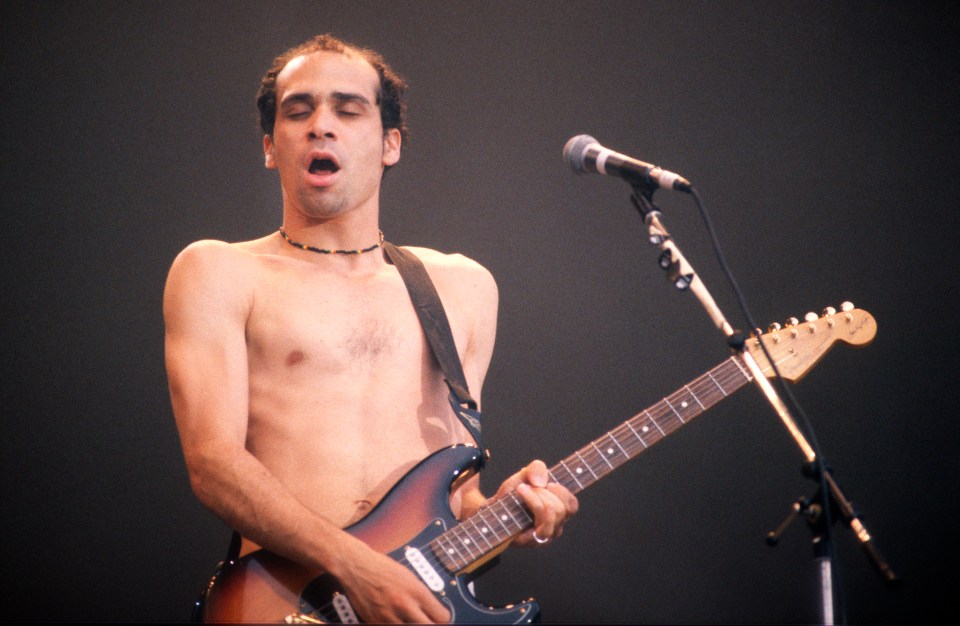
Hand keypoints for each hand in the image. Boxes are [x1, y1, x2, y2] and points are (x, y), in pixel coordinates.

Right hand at [334, 538, 450, 622]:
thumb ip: (422, 596)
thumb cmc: (382, 568)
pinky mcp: (375, 622)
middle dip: (430, 625)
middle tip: (427, 621)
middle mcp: (405, 605)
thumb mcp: (409, 577)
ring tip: (409, 619)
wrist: (356, 567)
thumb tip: (434, 612)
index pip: (442, 617)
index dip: (443, 619)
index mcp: (416, 591)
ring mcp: (389, 617)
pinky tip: (396, 619)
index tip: (440, 618)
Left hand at [494, 460, 578, 547]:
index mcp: (557, 511)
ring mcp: (544, 536)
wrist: (492, 509)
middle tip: (528, 487)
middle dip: (544, 492)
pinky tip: (521, 493)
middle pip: (563, 509)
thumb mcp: (524, 474)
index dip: (563, 492)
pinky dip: (532, 502)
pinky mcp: (533, 541)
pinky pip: (542, 524)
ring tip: (522, 489)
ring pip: (553, 514)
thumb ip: (537, 469)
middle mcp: (554, 526)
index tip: (549, 483)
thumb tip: (541, 482)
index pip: (572, 505)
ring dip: (537, 496)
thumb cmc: (511, 495)